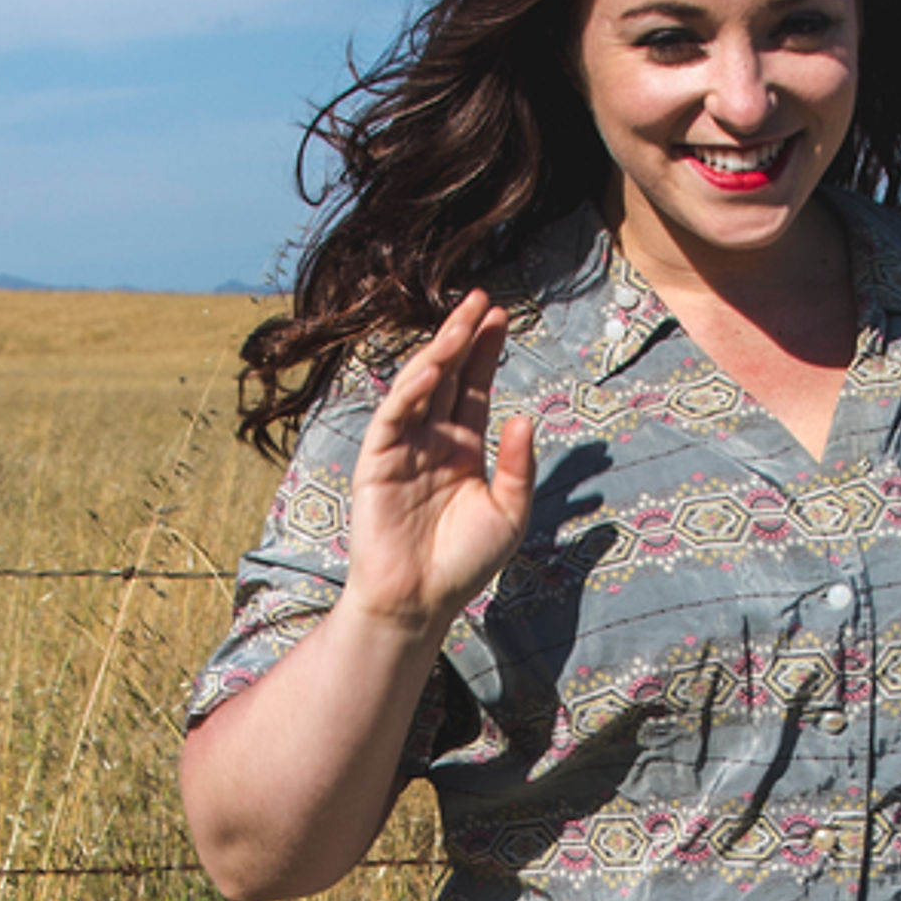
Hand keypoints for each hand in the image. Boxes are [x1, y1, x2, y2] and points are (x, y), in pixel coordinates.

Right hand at [342, 291, 533, 638]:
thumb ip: (519, 466)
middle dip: (463, 337)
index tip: (503, 317)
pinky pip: (393, 418)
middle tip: (482, 299)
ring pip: (420, 388)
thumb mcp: (508, 512)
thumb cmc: (465, 563)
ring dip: (439, 352)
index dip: (486, 352)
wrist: (421, 601)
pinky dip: (410, 392)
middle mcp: (432, 440)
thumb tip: (523, 415)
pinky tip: (433, 369)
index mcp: (463, 447)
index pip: (475, 387)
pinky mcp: (377, 461)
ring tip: (462, 321)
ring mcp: (403, 448)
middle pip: (449, 376)